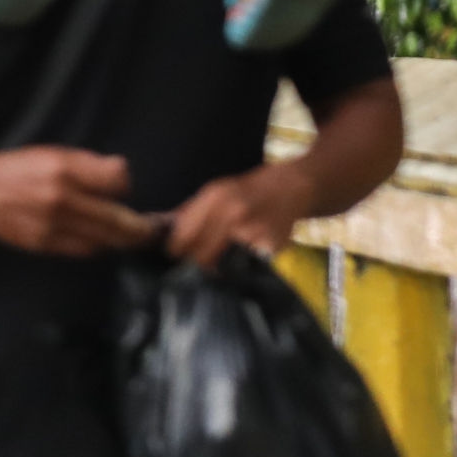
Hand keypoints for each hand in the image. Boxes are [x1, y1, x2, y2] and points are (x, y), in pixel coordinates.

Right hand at [0, 147, 159, 256]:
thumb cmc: (15, 170)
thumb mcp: (53, 153)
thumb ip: (90, 165)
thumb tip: (122, 176)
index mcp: (64, 169)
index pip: (119, 181)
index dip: (125, 185)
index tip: (122, 188)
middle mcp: (61, 198)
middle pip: (120, 221)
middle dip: (141, 228)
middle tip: (153, 230)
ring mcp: (52, 225)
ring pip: (105, 241)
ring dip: (120, 239)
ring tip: (128, 235)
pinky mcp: (44, 244)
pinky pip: (83, 250)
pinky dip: (95, 245)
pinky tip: (97, 238)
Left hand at [164, 162, 312, 268]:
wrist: (295, 186)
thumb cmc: (249, 190)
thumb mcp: (216, 191)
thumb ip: (189, 212)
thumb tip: (161, 232)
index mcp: (215, 197)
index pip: (182, 236)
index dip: (175, 252)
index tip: (173, 259)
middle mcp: (233, 213)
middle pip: (199, 255)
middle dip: (192, 265)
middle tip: (191, 270)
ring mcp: (253, 230)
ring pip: (221, 264)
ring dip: (215, 269)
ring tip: (213, 267)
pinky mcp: (271, 246)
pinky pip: (246, 265)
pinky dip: (239, 268)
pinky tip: (238, 263)